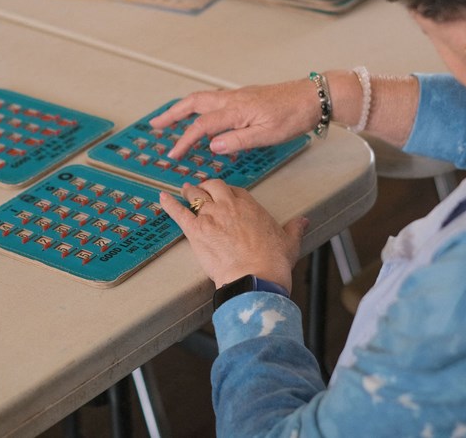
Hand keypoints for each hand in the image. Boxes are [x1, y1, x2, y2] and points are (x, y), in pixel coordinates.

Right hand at [149, 80, 319, 159]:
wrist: (313, 97)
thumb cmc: (294, 115)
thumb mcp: (267, 134)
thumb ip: (238, 140)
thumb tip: (212, 146)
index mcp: (236, 110)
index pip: (202, 126)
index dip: (184, 140)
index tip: (173, 154)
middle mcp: (233, 99)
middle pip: (193, 103)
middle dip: (172, 114)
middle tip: (155, 124)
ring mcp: (238, 95)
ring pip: (203, 99)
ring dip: (184, 108)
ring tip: (171, 118)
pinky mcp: (245, 96)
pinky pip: (216, 100)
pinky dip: (201, 107)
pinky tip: (204, 117)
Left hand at [160, 180, 307, 290]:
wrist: (255, 277)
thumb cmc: (273, 262)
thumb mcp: (290, 241)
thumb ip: (295, 228)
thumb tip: (303, 220)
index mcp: (250, 206)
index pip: (235, 191)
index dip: (229, 192)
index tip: (226, 195)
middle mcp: (229, 206)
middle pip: (214, 186)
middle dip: (207, 187)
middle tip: (203, 189)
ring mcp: (211, 216)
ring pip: (195, 196)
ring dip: (190, 192)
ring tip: (185, 190)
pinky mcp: (196, 231)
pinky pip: (179, 212)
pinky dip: (169, 204)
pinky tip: (162, 198)